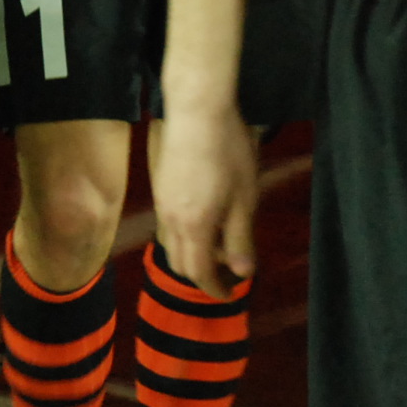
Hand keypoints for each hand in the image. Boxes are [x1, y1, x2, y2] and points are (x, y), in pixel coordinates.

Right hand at [151, 104, 260, 299]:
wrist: (197, 111)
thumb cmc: (228, 152)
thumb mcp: (244, 198)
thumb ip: (240, 238)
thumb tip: (242, 272)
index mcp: (193, 227)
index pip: (198, 272)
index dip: (213, 288)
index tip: (229, 295)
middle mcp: (171, 220)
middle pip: (180, 262)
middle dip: (201, 274)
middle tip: (226, 272)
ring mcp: (162, 202)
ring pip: (172, 243)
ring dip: (193, 253)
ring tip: (219, 242)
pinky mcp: (162, 186)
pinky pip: (169, 224)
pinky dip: (186, 234)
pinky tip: (206, 216)